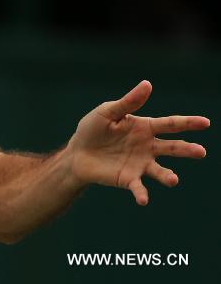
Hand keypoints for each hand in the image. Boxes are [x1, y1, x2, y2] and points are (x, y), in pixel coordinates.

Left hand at [67, 80, 209, 204]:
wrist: (77, 153)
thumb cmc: (93, 129)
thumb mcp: (107, 112)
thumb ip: (128, 102)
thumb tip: (148, 84)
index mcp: (145, 128)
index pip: (170, 124)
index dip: (188, 123)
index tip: (205, 123)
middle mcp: (148, 147)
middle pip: (172, 147)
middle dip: (187, 149)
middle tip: (201, 152)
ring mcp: (140, 164)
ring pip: (160, 171)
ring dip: (167, 176)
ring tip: (173, 180)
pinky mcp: (129, 179)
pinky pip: (139, 187)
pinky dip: (142, 194)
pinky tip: (143, 200)